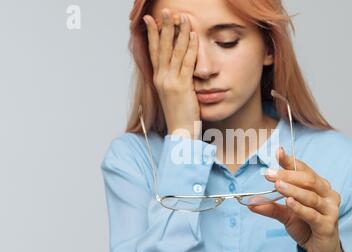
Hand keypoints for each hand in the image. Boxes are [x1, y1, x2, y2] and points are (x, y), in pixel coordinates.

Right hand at [143, 9, 200, 139]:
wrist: (180, 132)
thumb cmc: (179, 115)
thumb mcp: (173, 94)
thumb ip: (174, 79)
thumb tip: (178, 67)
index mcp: (158, 79)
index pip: (154, 51)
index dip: (153, 34)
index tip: (151, 19)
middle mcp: (161, 78)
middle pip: (162, 47)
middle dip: (165, 26)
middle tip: (167, 10)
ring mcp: (171, 82)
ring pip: (174, 51)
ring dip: (179, 32)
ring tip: (182, 16)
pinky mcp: (182, 87)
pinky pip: (187, 63)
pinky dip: (190, 48)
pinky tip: (193, 35)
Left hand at [248, 147, 345, 251]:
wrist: (320, 250)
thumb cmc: (306, 227)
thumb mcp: (286, 215)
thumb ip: (271, 207)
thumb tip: (250, 203)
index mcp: (319, 186)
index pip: (304, 169)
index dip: (290, 161)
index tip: (278, 152)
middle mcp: (327, 194)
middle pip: (308, 180)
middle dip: (287, 175)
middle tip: (268, 174)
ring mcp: (330, 209)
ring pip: (310, 196)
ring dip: (292, 189)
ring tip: (276, 185)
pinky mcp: (328, 225)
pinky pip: (312, 214)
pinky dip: (300, 208)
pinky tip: (289, 202)